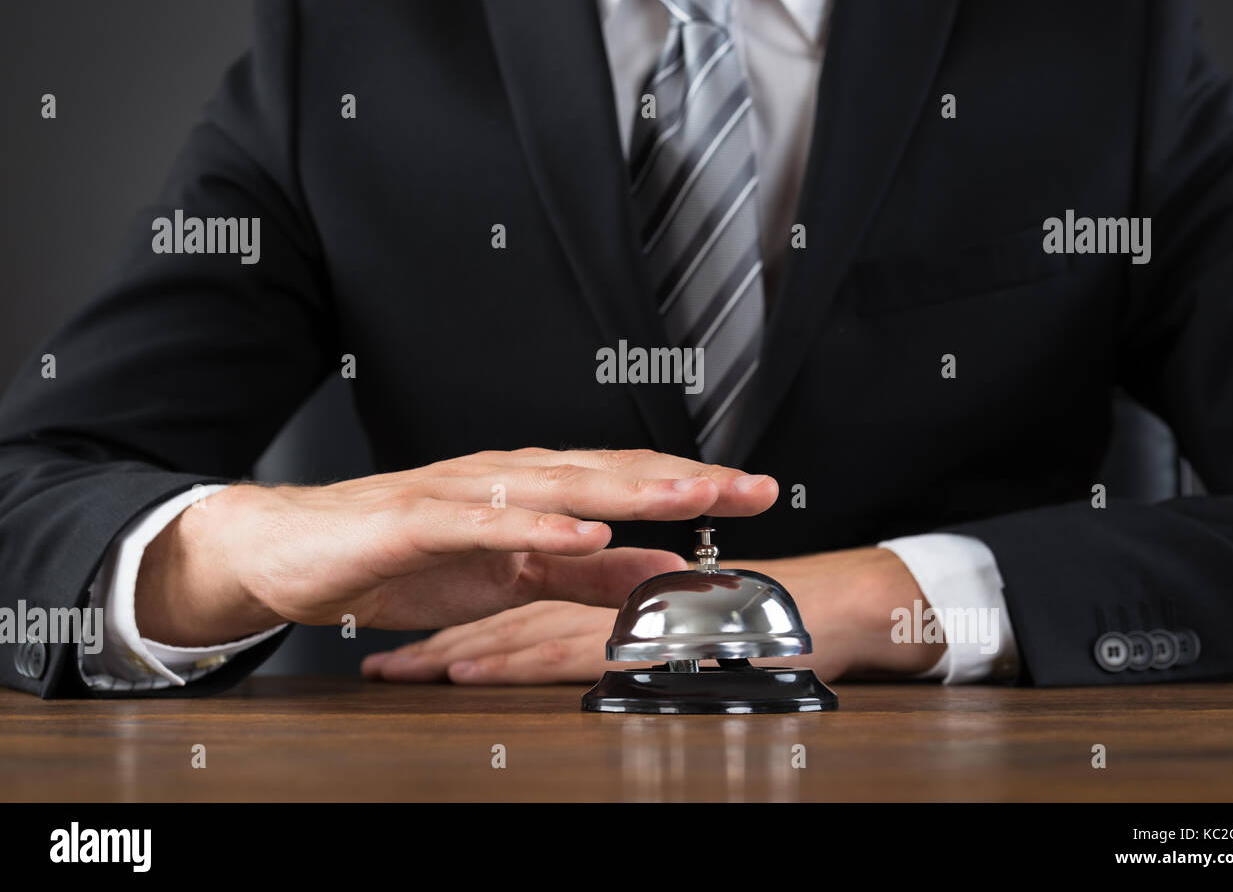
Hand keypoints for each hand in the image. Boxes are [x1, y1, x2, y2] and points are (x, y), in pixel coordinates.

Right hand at [136, 448, 777, 645]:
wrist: (297, 551)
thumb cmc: (399, 557)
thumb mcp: (510, 578)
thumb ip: (580, 575)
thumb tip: (650, 573)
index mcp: (534, 493)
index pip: (629, 484)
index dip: (693, 489)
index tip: (756, 495)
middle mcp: (509, 482)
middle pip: (610, 475)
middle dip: (684, 482)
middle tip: (752, 489)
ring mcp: (465, 496)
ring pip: (559, 487)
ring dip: (628, 491)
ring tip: (690, 498)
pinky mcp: (420, 520)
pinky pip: (485, 524)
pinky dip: (535, 528)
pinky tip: (579, 533)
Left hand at [363, 546, 944, 682]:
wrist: (824, 610)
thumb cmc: (762, 615)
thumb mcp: (689, 621)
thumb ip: (641, 625)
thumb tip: (603, 646)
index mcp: (613, 590)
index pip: (525, 602)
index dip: (468, 618)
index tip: (418, 636)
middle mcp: (605, 598)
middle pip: (502, 613)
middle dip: (439, 632)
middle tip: (383, 653)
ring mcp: (614, 615)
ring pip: (514, 628)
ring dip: (453, 648)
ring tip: (396, 666)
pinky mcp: (631, 638)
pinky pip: (554, 645)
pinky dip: (503, 654)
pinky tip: (461, 666)